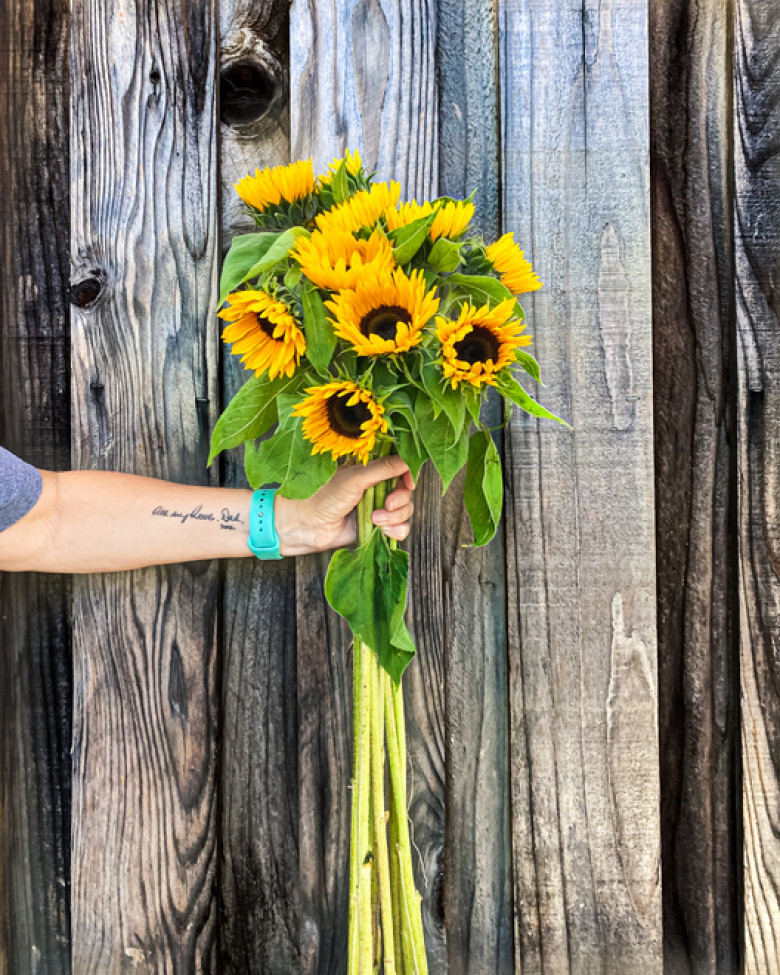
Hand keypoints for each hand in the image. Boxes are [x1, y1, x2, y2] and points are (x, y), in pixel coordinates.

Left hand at [274, 455, 414, 554]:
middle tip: (386, 504)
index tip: (409, 483)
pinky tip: (382, 531)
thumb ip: (383, 468)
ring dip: (395, 517)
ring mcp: (378, 507)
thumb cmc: (324, 495)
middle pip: (406, 491)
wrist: (307, 525)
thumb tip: (409, 460)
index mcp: (371, 469)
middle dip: (400, 500)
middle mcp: (377, 487)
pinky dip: (396, 531)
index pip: (401, 467)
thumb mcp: (355, 478)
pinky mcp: (377, 527)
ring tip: (374, 520)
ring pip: (405, 511)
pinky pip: (400, 529)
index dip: (409, 475)